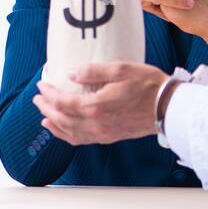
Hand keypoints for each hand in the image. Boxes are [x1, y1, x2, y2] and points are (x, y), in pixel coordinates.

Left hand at [33, 62, 168, 144]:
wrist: (169, 107)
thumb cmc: (148, 86)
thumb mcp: (121, 69)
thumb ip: (93, 71)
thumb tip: (72, 73)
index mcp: (96, 106)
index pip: (63, 101)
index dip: (49, 93)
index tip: (42, 84)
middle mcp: (96, 123)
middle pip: (61, 117)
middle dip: (46, 107)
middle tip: (38, 97)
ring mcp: (102, 133)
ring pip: (69, 131)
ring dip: (53, 122)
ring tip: (44, 114)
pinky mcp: (109, 137)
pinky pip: (80, 140)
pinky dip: (66, 135)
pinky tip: (61, 130)